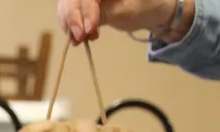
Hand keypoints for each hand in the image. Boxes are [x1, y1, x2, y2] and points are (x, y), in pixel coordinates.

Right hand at [56, 0, 184, 43]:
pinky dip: (72, 25)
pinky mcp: (85, 3)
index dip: (84, 10)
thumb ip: (102, 15)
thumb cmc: (143, 7)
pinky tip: (80, 37)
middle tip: (79, 38)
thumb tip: (82, 25)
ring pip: (68, 4)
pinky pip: (71, 11)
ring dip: (70, 23)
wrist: (151, 10)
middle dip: (72, 17)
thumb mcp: (124, 12)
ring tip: (80, 40)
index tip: (89, 30)